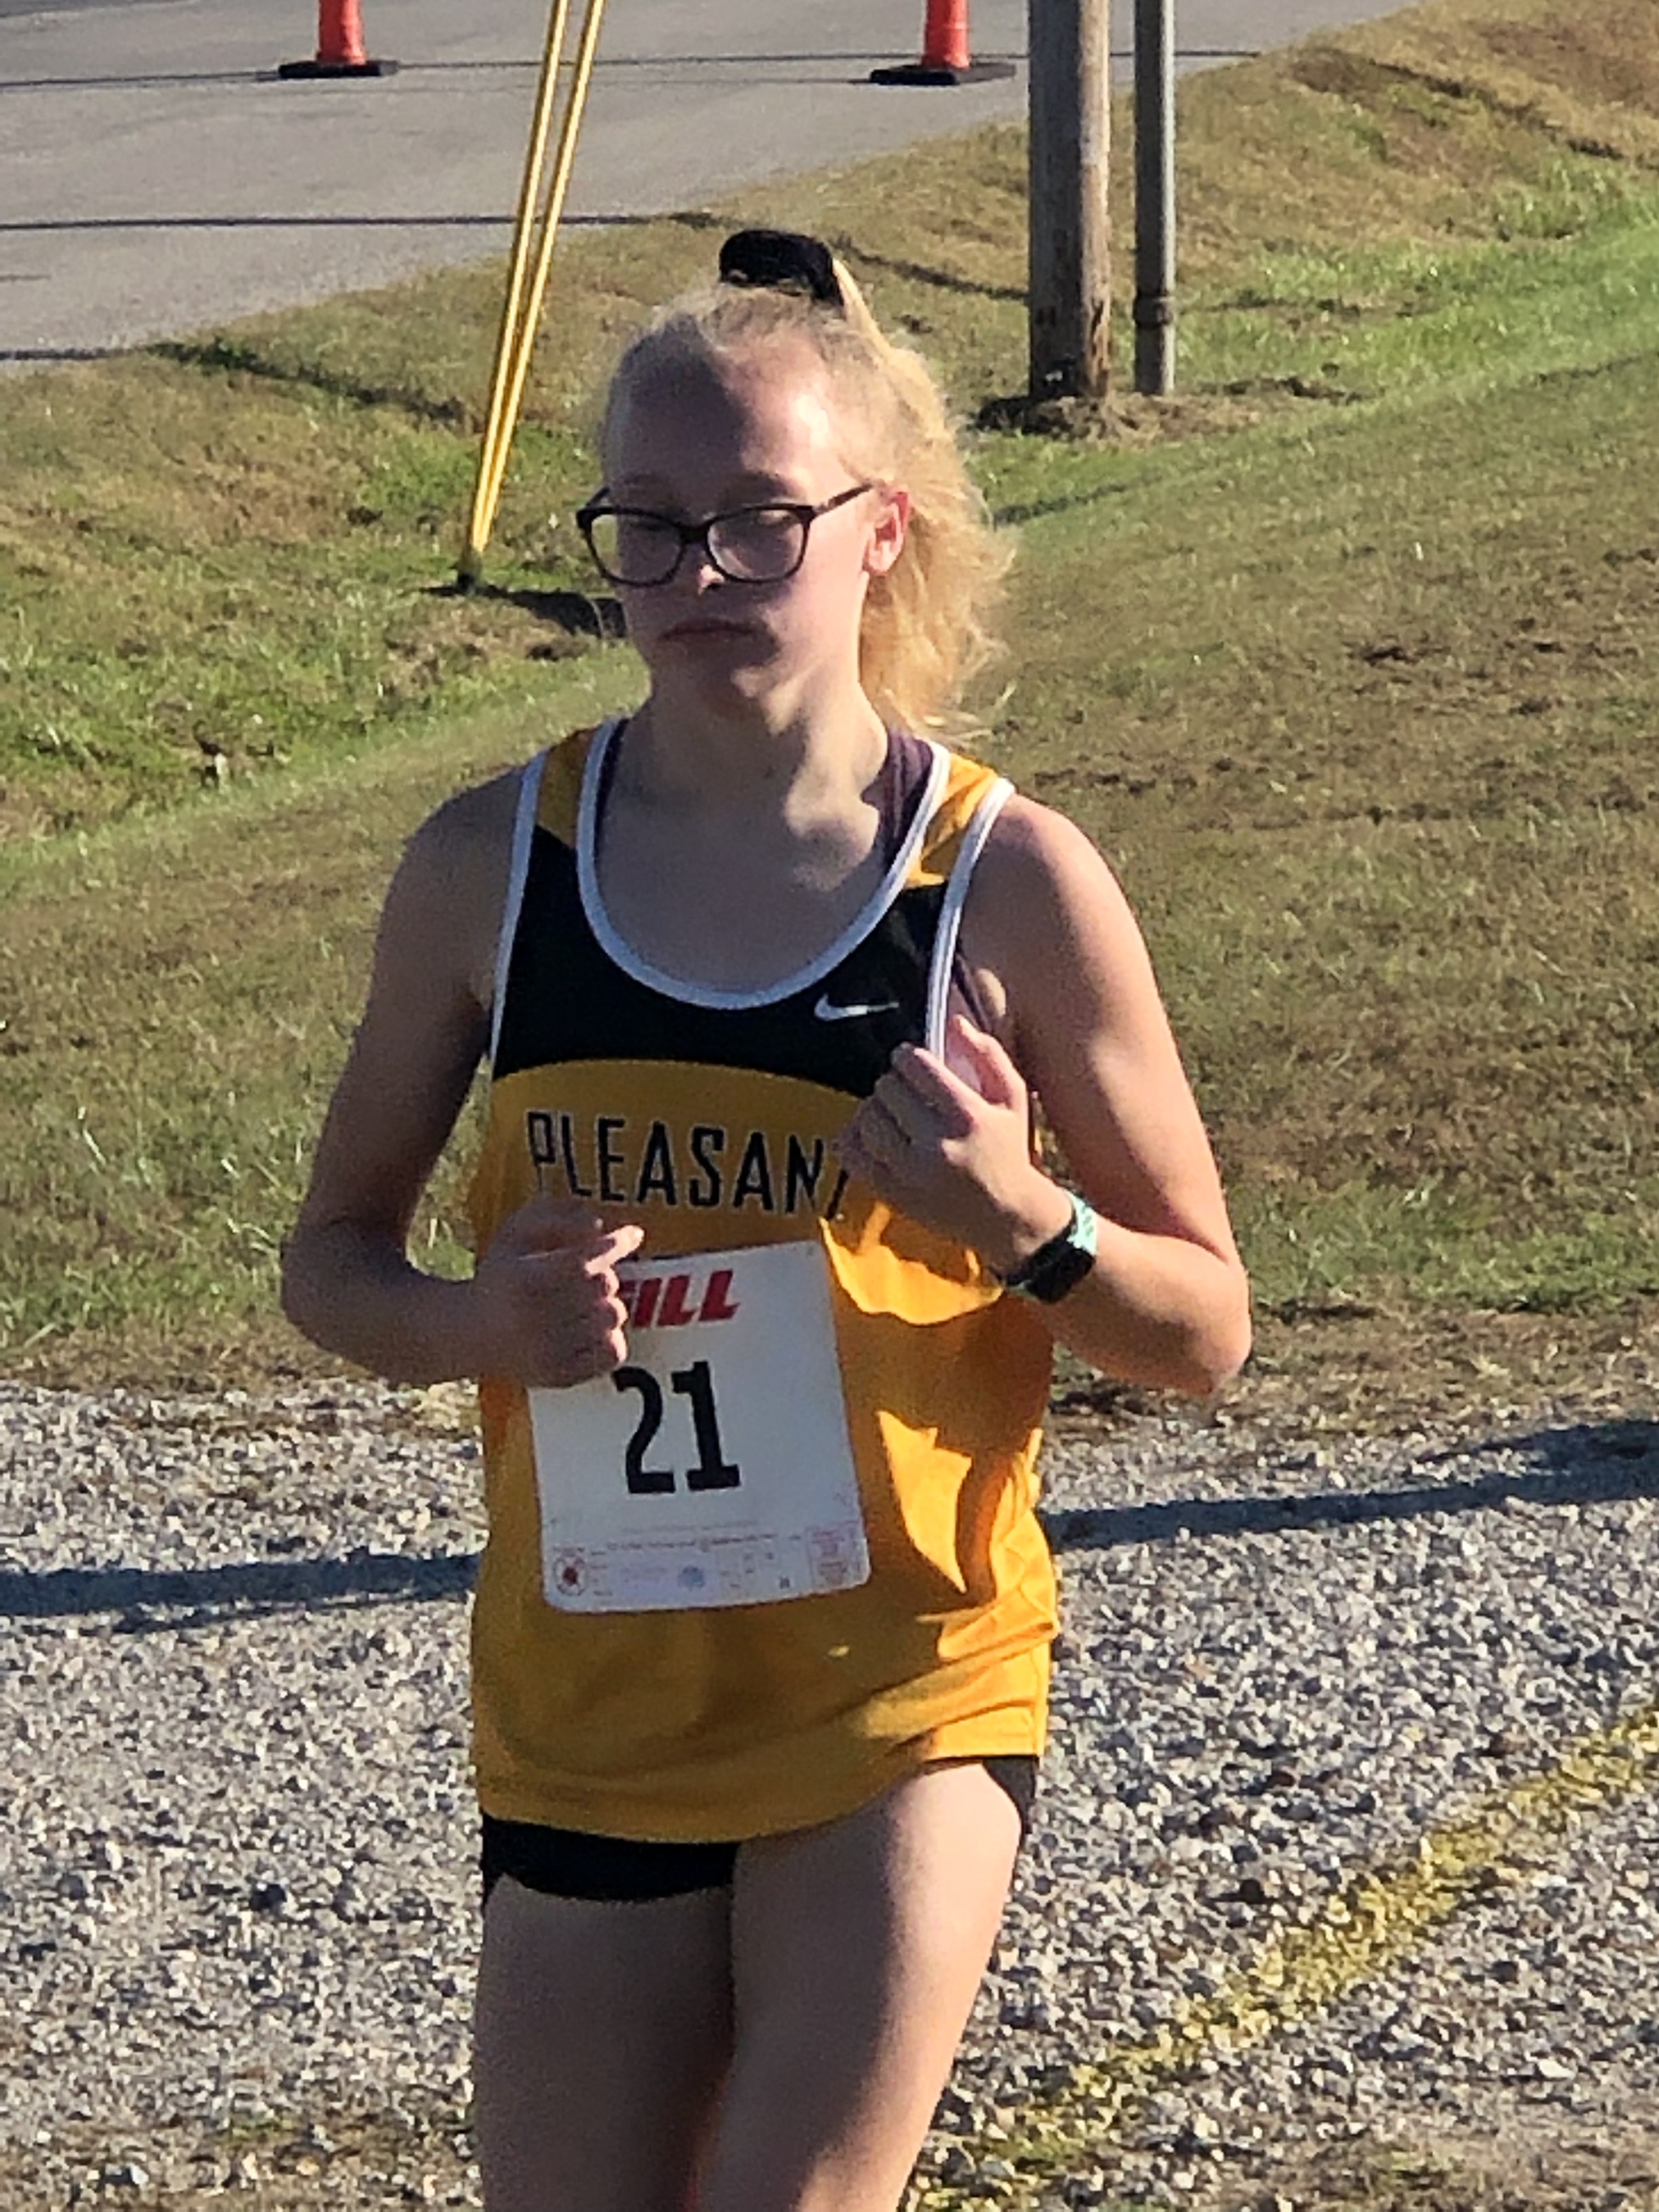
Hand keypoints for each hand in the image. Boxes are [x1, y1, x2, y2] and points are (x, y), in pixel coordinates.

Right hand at [469, 1196, 643, 1386]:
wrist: (473, 1334)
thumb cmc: (503, 1275)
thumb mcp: (516, 1233)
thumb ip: (556, 1215)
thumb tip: (599, 1226)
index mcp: (522, 1280)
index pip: (583, 1261)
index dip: (613, 1245)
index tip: (631, 1235)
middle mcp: (534, 1319)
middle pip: (604, 1286)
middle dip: (603, 1274)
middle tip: (585, 1276)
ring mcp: (548, 1352)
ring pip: (613, 1317)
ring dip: (606, 1304)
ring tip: (583, 1303)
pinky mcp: (561, 1377)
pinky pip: (614, 1352)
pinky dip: (611, 1337)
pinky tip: (589, 1329)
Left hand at [834, 1014, 1072, 1273]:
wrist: (1007, 1218)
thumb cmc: (1010, 1151)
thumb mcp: (1014, 1099)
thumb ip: (988, 1054)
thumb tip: (953, 1021)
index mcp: (968, 1115)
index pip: (915, 1065)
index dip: (908, 1056)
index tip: (913, 1061)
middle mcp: (937, 1144)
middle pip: (887, 1088)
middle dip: (894, 1081)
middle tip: (906, 1089)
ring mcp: (910, 1172)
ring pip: (866, 1117)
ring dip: (876, 1108)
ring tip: (893, 1112)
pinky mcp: (892, 1193)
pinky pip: (852, 1152)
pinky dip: (854, 1137)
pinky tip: (872, 1134)